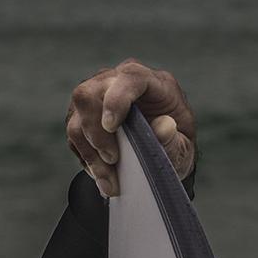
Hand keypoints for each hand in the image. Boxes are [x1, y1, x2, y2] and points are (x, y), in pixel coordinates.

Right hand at [65, 57, 196, 196]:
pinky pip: (73, 134)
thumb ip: (174, 139)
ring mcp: (97, 95)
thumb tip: (164, 126)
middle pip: (89, 95)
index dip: (116, 99)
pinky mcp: (82, 114)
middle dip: (96, 133)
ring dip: (90, 153)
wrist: (160, 152)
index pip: (130, 77)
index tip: (111, 126)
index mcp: (153, 83)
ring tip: (109, 180)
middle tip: (112, 161)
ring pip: (76, 117)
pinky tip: (103, 174)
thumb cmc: (174, 144)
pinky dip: (86, 158)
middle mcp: (118, 81)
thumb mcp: (183, 148)